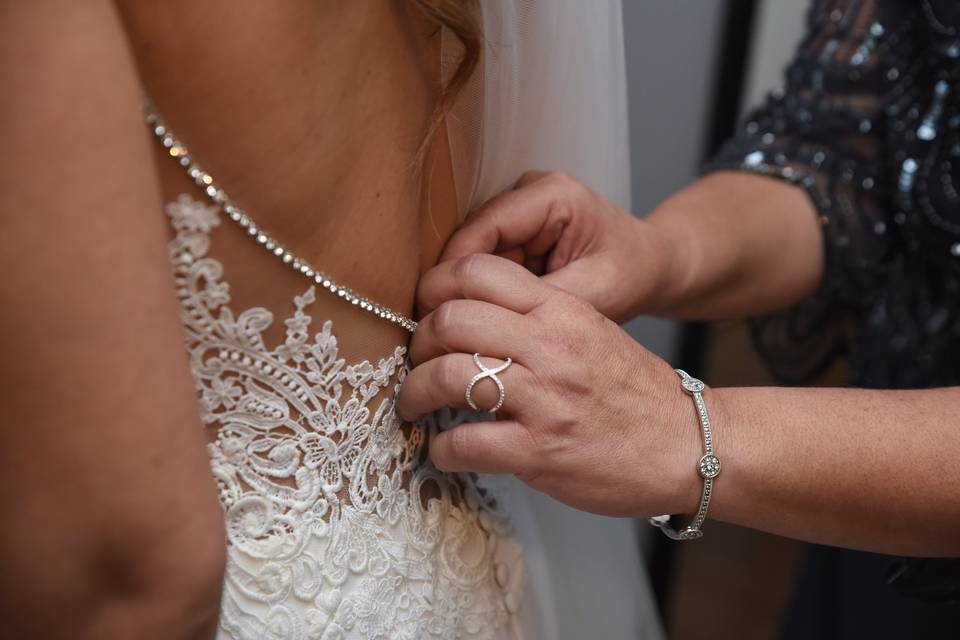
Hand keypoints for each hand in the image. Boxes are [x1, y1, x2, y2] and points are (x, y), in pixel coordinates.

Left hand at [398, 253, 701, 517]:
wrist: (686, 444)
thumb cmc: (634, 391)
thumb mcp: (590, 330)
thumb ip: (535, 317)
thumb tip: (469, 319)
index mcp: (561, 309)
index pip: (477, 271)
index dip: (435, 288)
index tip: (426, 312)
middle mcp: (550, 346)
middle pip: (451, 319)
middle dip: (419, 341)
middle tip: (418, 360)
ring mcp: (545, 400)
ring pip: (449, 376)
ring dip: (416, 392)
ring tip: (414, 404)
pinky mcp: (540, 452)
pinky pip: (465, 444)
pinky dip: (442, 449)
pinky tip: (445, 451)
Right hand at [438, 171, 675, 322]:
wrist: (651, 266)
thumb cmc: (632, 275)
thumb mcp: (591, 295)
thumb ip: (538, 302)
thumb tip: (485, 322)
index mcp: (553, 195)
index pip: (484, 227)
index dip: (456, 269)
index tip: (437, 310)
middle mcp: (530, 192)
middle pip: (472, 239)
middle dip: (461, 283)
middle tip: (443, 328)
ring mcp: (520, 208)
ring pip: (474, 252)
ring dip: (473, 289)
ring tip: (469, 328)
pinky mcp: (516, 228)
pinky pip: (486, 261)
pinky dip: (487, 289)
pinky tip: (489, 316)